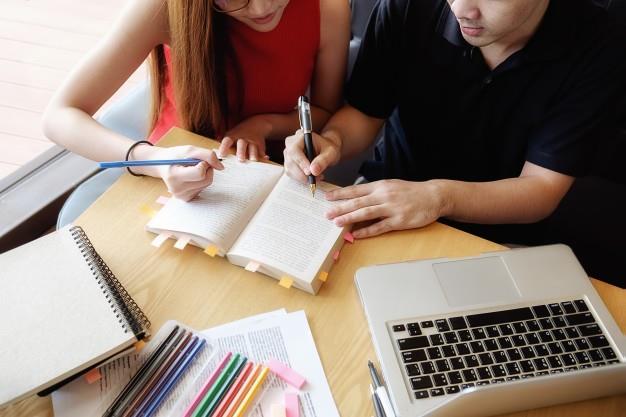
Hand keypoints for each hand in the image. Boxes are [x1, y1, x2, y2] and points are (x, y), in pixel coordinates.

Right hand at [133, 143, 223, 200]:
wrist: (162, 165)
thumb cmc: (175, 156)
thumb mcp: (190, 150)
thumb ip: (208, 155)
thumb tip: (221, 167)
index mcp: (174, 176)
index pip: (200, 174)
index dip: (203, 164)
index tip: (196, 160)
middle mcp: (177, 190)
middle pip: (206, 180)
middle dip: (206, 169)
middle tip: (195, 163)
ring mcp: (182, 196)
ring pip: (206, 184)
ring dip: (204, 174)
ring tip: (191, 169)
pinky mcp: (187, 199)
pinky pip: (203, 188)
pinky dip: (201, 181)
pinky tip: (191, 177)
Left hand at [217, 116, 271, 160]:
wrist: (257, 124)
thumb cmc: (240, 133)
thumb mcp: (231, 134)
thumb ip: (224, 142)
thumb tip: (212, 151)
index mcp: (234, 136)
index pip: (227, 141)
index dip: (224, 147)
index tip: (222, 155)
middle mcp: (243, 138)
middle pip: (242, 144)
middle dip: (241, 152)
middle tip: (240, 160)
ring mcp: (252, 141)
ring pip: (253, 148)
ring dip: (253, 154)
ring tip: (253, 160)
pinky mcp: (260, 144)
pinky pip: (262, 150)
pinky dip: (263, 155)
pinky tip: (265, 158)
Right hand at [284, 130, 340, 183]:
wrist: (325, 150)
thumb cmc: (328, 148)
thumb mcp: (330, 153)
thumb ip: (323, 160)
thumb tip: (314, 171)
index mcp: (300, 137)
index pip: (294, 150)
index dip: (301, 162)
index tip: (310, 172)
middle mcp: (290, 144)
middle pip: (290, 162)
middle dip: (303, 173)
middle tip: (317, 178)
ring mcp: (288, 154)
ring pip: (290, 170)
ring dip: (303, 178)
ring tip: (317, 177)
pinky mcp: (288, 163)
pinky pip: (291, 174)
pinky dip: (301, 179)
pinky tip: (312, 177)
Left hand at [325, 179, 444, 237]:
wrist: (433, 195)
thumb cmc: (410, 192)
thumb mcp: (391, 185)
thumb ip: (374, 191)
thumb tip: (356, 198)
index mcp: (380, 186)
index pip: (356, 189)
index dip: (341, 194)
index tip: (327, 197)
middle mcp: (384, 195)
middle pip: (358, 202)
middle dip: (340, 208)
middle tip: (326, 213)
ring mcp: (391, 208)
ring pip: (366, 213)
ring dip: (350, 218)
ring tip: (337, 223)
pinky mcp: (399, 220)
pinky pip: (380, 227)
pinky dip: (367, 231)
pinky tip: (356, 235)